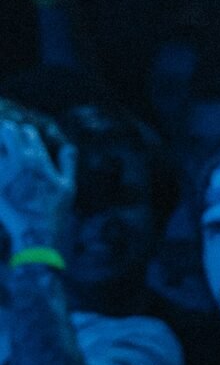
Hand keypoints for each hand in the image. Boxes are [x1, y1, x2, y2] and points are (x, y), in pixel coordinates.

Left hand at [0, 119, 74, 251]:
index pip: (28, 131)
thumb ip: (68, 162)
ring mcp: (4, 173)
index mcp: (39, 159)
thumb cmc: (54, 211)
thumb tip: (67, 146)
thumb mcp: (68, 185)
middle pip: (7, 131)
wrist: (35, 234)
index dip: (25, 132)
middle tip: (6, 140)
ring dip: (0, 146)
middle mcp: (19, 162)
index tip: (23, 138)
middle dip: (6, 131)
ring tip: (3, 154)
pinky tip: (0, 171)